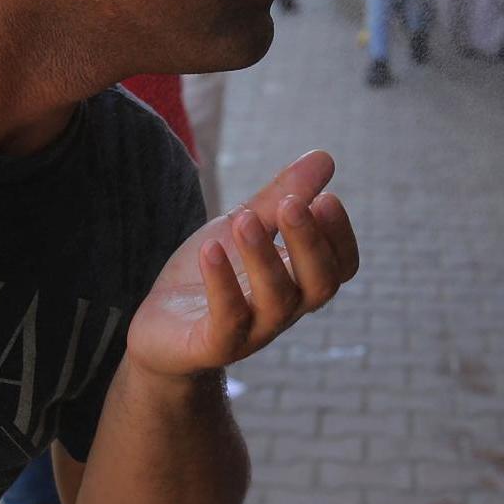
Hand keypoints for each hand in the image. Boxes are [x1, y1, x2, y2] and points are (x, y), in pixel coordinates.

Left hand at [125, 150, 358, 378]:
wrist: (162, 326)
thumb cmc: (214, 272)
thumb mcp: (244, 225)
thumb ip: (280, 197)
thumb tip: (324, 157)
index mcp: (299, 280)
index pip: (341, 266)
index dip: (339, 235)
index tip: (326, 197)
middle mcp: (285, 309)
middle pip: (319, 285)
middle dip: (309, 242)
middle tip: (292, 204)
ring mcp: (253, 331)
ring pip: (276, 301)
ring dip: (263, 257)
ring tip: (244, 219)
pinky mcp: (214, 346)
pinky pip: (227, 320)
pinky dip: (222, 284)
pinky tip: (210, 250)